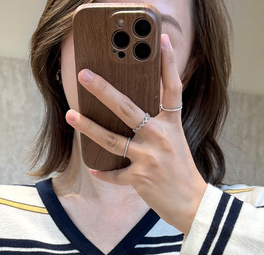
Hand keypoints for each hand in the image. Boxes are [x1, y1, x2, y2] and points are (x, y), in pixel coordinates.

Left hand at [65, 34, 206, 234]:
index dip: (168, 64)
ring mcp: (148, 158)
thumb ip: (159, 126)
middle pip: (127, 108)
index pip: (172, 88)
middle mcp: (159, 137)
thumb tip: (134, 115)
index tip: (162, 41)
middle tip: (84, 75)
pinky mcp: (139, 178)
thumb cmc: (182, 173)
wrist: (192, 205)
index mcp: (172, 125)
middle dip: (103, 90)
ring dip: (88, 127)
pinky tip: (94, 169)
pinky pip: (115, 174)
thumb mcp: (176, 143)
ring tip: (71, 114)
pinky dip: (104, 173)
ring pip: (112, 139)